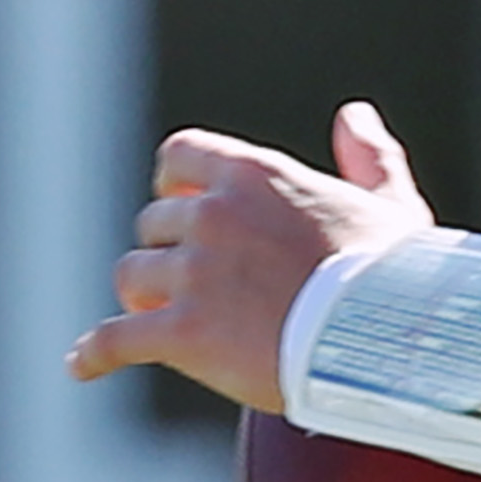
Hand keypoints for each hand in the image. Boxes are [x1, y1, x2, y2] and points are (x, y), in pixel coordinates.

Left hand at [67, 101, 438, 410]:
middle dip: (168, 253)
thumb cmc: (398, 279)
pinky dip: (96, 353)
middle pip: (154, 225)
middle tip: (191, 285)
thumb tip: (354, 116)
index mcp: (254, 175)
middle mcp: (213, 215)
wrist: (388, 341)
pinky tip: (82, 365)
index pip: (178, 158)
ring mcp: (193, 274)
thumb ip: (368, 157)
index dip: (176, 188)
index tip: (188, 210)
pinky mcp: (182, 333)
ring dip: (142, 300)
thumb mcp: (391, 206)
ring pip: (132, 277)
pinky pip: (116, 339)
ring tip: (160, 323)